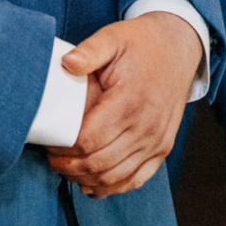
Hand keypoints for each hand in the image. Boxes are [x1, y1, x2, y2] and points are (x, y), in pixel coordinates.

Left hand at [45, 13, 202, 197]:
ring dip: (88, 180)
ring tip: (66, 172)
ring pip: (117, 177)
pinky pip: (137, 179)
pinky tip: (93, 185)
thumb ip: (89, 51)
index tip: (48, 145)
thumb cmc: (140, 43)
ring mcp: (156, 142)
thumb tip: (65, 64)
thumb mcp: (112, 38)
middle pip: (101, 163)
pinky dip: (113, 187)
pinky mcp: (162, 148)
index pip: (90, 140)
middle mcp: (146, 128)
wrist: (177, 49)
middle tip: (51, 161)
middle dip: (71, 167)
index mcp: (130, 102)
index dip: (65, 149)